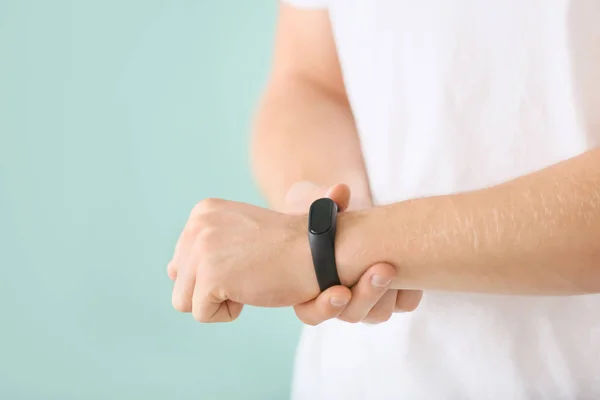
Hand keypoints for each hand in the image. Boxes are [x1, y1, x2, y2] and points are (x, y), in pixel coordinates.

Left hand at [167, 197, 322, 321]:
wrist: (318, 252)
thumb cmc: (285, 249)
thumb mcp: (238, 235)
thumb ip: (203, 247)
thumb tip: (170, 270)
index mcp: (203, 211)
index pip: (183, 259)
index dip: (216, 270)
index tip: (247, 259)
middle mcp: (197, 225)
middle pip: (180, 280)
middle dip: (214, 286)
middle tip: (250, 272)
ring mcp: (202, 249)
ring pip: (184, 300)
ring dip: (218, 301)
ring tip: (248, 282)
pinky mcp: (211, 276)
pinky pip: (202, 314)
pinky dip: (228, 312)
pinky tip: (251, 291)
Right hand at [283, 181, 422, 324]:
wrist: (353, 224)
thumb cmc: (326, 221)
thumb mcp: (320, 210)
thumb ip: (324, 204)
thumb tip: (340, 191)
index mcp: (310, 288)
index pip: (311, 313)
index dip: (324, 307)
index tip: (340, 291)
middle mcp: (339, 300)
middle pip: (351, 314)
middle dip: (367, 295)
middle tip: (382, 269)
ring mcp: (367, 299)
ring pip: (378, 313)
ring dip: (386, 293)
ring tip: (392, 265)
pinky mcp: (392, 294)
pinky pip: (403, 303)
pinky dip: (409, 289)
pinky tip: (412, 267)